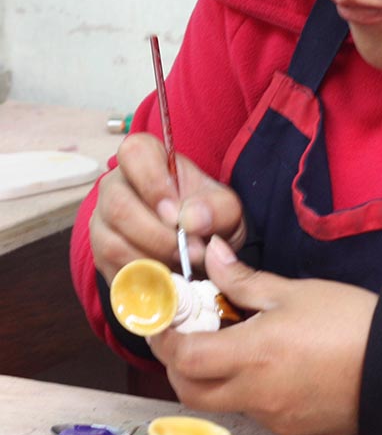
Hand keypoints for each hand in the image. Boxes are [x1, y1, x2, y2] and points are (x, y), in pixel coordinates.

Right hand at [90, 132, 245, 283]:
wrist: (202, 245)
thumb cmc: (209, 215)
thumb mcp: (226, 208)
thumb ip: (216, 209)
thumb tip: (191, 219)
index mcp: (145, 159)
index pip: (134, 153)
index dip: (153, 183)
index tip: (176, 214)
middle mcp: (115, 186)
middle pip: (118, 206)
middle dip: (158, 235)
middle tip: (191, 251)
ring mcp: (103, 222)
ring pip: (112, 243)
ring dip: (153, 261)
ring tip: (185, 266)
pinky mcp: (101, 256)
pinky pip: (113, 271)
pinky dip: (144, 281)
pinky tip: (168, 280)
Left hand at [148, 236, 377, 434]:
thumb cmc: (350, 322)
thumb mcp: (296, 292)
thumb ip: (245, 280)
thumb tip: (212, 256)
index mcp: (252, 356)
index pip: (183, 357)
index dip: (165, 337)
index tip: (165, 317)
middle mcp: (254, 395)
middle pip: (189, 390)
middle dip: (179, 363)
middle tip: (190, 333)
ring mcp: (272, 417)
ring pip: (222, 402)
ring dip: (216, 376)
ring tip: (239, 342)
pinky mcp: (292, 429)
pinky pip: (255, 410)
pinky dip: (250, 388)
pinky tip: (275, 364)